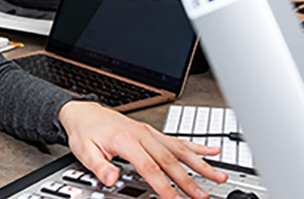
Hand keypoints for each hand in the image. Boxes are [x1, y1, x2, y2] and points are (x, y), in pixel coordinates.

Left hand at [59, 101, 227, 198]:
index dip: (164, 186)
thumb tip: (111, 179)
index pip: (149, 168)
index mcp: (127, 141)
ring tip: (218, 176)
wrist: (84, 112)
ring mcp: (150, 132)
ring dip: (201, 163)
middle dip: (189, 180)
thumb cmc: (85, 131)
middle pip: (170, 160)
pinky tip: (212, 151)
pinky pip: (178, 139)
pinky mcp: (153, 132)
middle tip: (203, 196)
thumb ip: (99, 166)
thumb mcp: (84, 151)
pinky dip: (197, 146)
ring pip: (180, 149)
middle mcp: (142, 135)